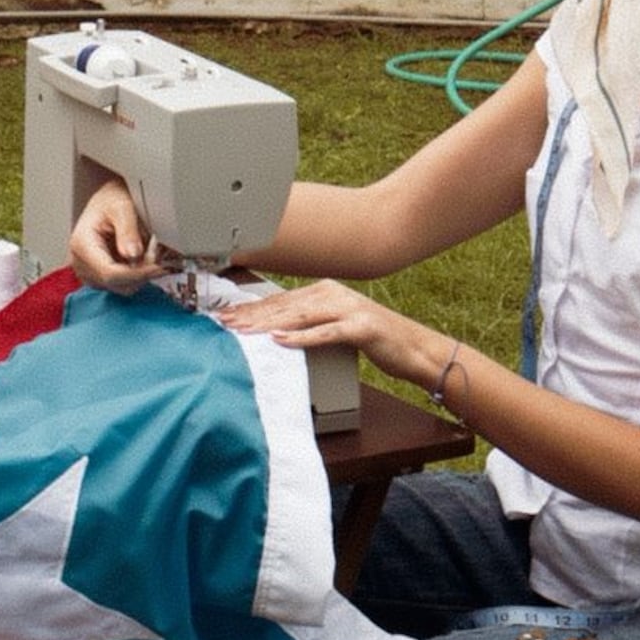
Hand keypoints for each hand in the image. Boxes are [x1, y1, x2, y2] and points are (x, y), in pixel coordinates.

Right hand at [70, 175, 168, 291]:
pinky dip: (137, 274)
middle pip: (118, 284)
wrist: (106, 200)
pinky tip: (142, 257)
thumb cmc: (110, 199)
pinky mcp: (100, 277)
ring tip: (149, 250)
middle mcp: (81, 262)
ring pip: (123, 287)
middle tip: (157, 251)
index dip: (138, 274)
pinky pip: (123, 284)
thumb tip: (133, 255)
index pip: (110, 274)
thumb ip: (128, 231)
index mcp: (82, 244)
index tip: (160, 267)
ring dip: (142, 274)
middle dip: (143, 272)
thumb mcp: (122, 207)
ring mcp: (89, 272)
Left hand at [215, 278, 443, 389]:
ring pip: (299, 315)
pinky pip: (325, 332)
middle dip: (251, 315)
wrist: (415, 348)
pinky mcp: (361, 327)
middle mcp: (333, 294)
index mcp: (324, 291)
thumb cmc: (375, 338)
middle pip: (284, 306)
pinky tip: (280, 339)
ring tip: (243, 331)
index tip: (226, 316)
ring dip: (267, 323)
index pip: (280, 300)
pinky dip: (300, 337)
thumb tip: (273, 329)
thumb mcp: (336, 325)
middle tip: (224, 324)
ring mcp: (348, 308)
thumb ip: (309, 322)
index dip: (251, 308)